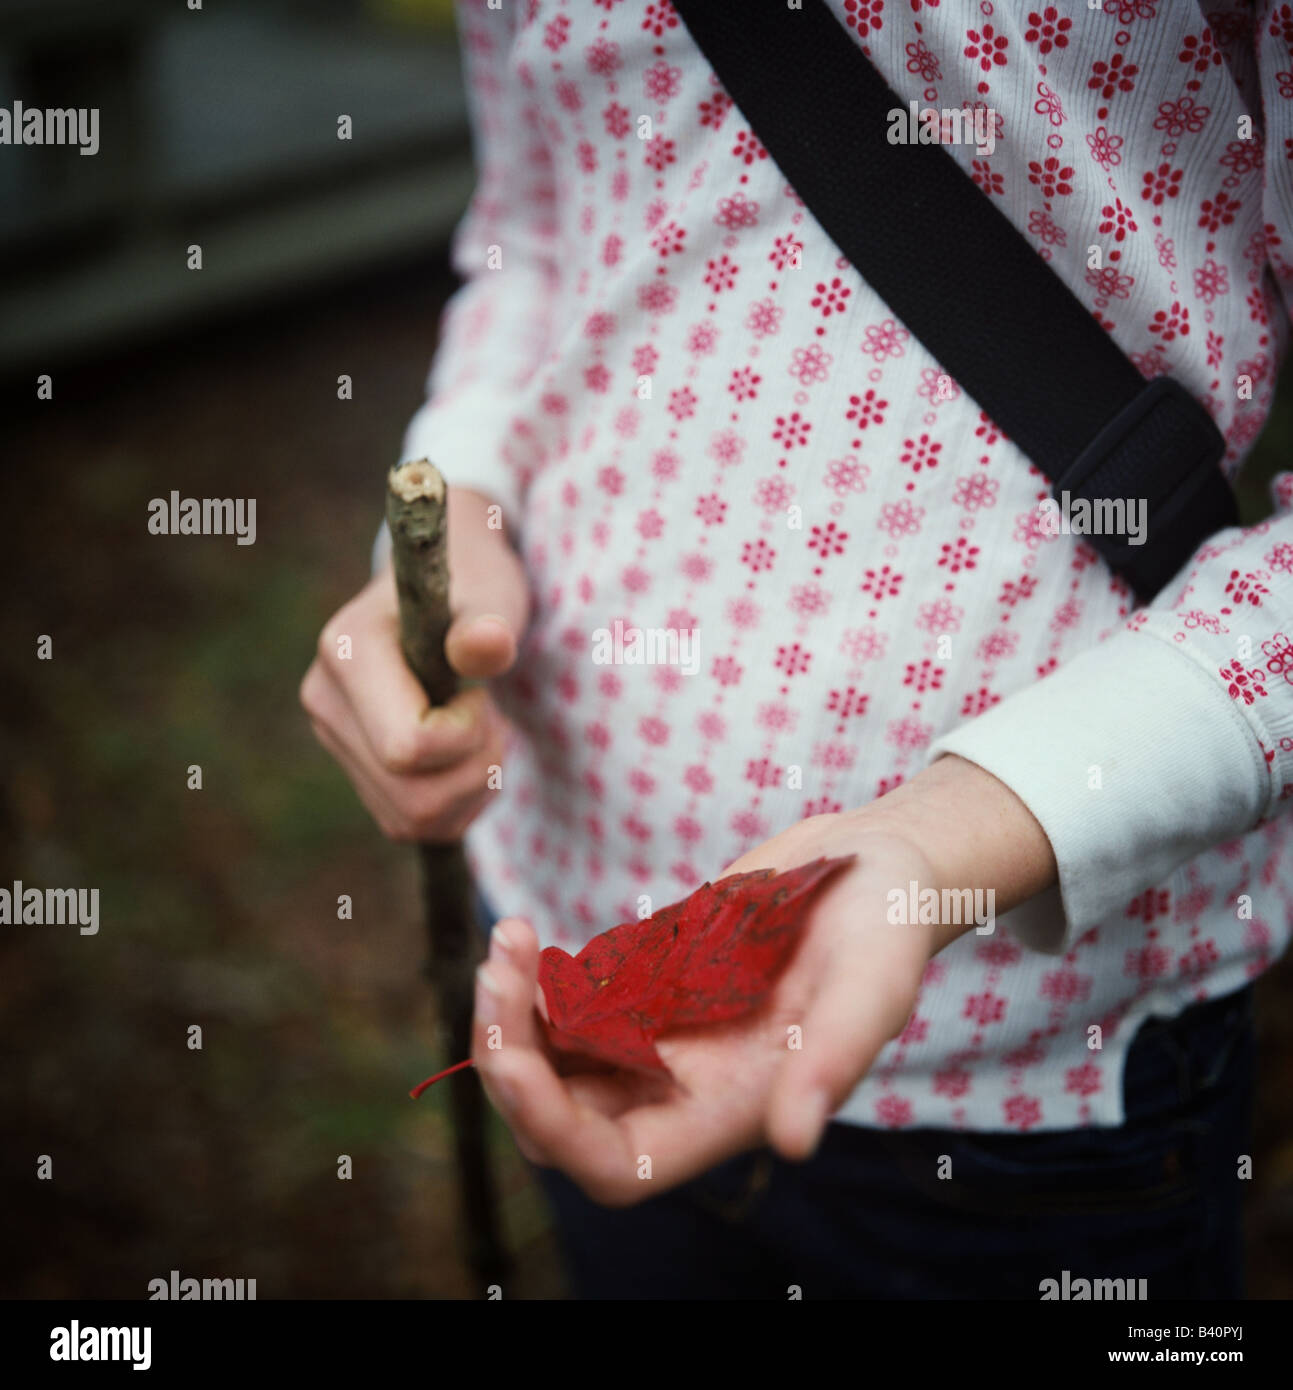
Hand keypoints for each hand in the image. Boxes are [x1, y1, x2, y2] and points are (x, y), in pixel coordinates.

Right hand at [299, 488, 528, 841]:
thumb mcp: (493, 597)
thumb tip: (486, 644)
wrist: (448, 594)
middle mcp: (323, 700)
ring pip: (413, 820)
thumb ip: (490, 625)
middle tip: (491, 717)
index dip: (465, 734)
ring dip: (472, 787)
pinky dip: (459, 802)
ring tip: (482, 730)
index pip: (409, 746)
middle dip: (475, 768)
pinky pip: (412, 824)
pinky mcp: (354, 768)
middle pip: (413, 798)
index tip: (478, 692)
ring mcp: (333, 739)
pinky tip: (467, 755)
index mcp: (346, 651)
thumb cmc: (474, 589)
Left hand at [471, 755, 1056, 1205]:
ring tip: (506, 940)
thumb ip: (836, 1060)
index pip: (619, 1165)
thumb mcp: (875, 987)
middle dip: (510, 1060)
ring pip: (553, 1060)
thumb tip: (794, 1142)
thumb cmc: (889, 931)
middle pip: (563, 1117)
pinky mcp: (647, 985)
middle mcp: (685, 1085)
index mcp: (732, 1109)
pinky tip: (524, 936)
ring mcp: (660, 1035)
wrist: (874, 870)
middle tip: (495, 971)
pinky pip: (566, 1007)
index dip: (556, 1132)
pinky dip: (533, 982)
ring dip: (510, 1015)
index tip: (512, 1061)